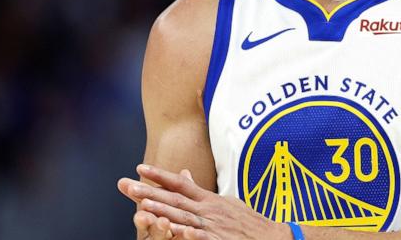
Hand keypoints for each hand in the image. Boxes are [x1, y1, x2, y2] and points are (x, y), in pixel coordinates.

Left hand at [118, 164, 292, 239]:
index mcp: (209, 199)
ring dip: (162, 211)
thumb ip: (202, 192)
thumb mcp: (225, 201)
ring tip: (141, 206)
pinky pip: (202, 238)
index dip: (159, 175)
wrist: (273, 237)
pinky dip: (189, 234)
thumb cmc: (247, 221)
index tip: (139, 167)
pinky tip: (176, 231)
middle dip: (149, 192)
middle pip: (175, 198)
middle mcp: (209, 210)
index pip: (180, 183)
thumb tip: (186, 176)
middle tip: (127, 185)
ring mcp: (214, 226)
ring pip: (183, 217)